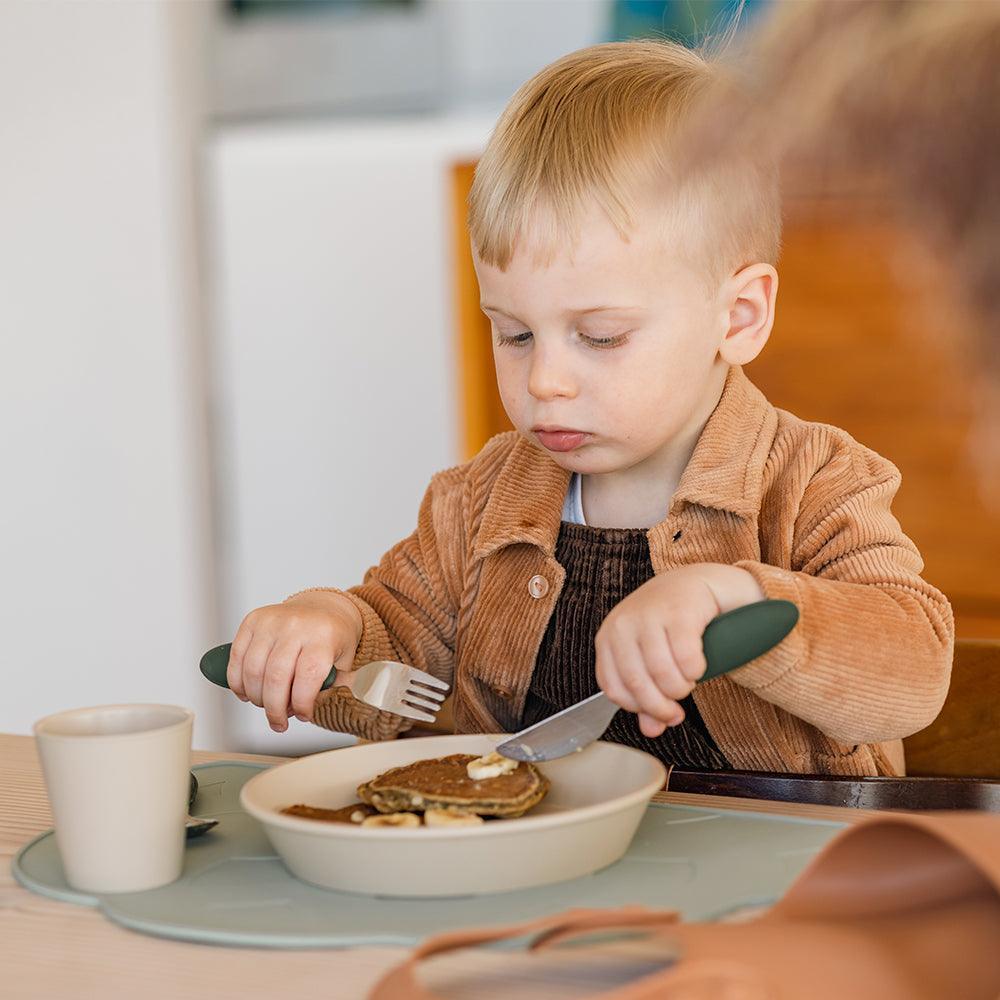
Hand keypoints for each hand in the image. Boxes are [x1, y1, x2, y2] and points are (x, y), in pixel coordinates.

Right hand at [227, 592, 363, 731]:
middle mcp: (296, 625)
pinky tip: (247, 693)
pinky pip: (236, 658)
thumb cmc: (332, 637)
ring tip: (266, 707)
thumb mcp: (346, 660)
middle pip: (276, 677)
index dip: (303, 704)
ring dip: (256, 698)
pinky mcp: (253, 620)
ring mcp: (272, 621)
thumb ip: (336, 686)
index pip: (308, 677)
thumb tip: (318, 708)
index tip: (304, 715)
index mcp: (324, 635)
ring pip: (253, 671)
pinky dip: (237, 682)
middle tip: (279, 723)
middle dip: (275, 710)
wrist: (322, 607)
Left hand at [595, 563, 764, 738]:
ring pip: (663, 673)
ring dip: (681, 688)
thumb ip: (648, 694)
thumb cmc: (669, 623)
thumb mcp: (651, 657)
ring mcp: (650, 614)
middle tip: (678, 710)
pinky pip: (687, 657)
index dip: (639, 709)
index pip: (614, 688)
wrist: (696, 582)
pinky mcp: (679, 610)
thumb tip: (651, 730)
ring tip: (688, 681)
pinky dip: (696, 670)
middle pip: (638, 684)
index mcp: (609, 637)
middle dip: (662, 707)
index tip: (661, 716)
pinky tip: (699, 665)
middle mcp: (623, 624)